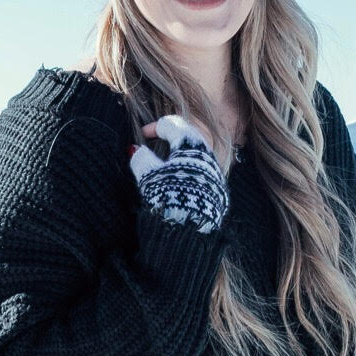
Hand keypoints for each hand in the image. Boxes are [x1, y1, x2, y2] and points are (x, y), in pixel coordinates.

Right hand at [128, 114, 228, 232]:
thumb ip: (141, 159)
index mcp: (190, 145)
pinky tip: (177, 189)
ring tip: (163, 172)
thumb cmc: (169, 198)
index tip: (142, 135)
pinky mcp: (218, 194)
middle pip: (188, 139)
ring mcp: (215, 176)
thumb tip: (137, 151)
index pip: (172, 125)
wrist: (192, 231)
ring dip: (179, 161)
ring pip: (196, 159)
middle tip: (154, 148)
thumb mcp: (148, 176)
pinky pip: (202, 177)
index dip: (154, 127)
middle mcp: (207, 156)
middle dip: (169, 142)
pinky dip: (188, 177)